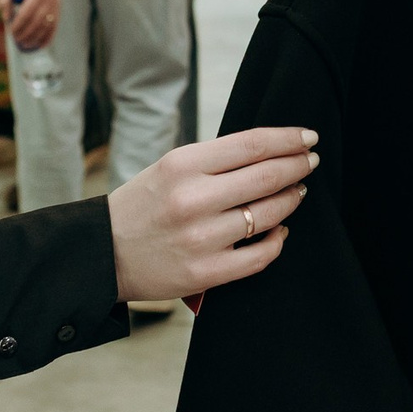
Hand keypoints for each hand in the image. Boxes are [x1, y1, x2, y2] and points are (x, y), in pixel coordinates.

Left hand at [0, 0, 63, 47]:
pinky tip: (41, 45)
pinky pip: (54, 27)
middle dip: (26, 34)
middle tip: (16, 39)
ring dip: (35, 38)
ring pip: (46, 27)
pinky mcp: (59, 10)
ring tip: (25, 44)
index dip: (19, 25)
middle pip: (37, 22)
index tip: (11, 31)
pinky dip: (48, 38)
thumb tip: (6, 18)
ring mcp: (56, 5)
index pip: (27, 13)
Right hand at [107, 126, 318, 301]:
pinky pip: (259, 257)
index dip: (288, 138)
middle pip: (266, 175)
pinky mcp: (205, 274)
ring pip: (268, 215)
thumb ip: (215, 160)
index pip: (251, 144)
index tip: (308, 137)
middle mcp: (192, 200)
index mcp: (182, 165)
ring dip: (291, 200)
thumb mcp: (169, 168)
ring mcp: (201, 239)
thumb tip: (271, 151)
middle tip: (310, 161)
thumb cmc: (142, 206)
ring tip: (297, 192)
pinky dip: (278, 241)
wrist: (102, 254)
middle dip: (298, 166)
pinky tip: (280, 230)